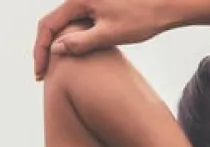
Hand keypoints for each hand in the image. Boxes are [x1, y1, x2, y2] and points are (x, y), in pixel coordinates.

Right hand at [33, 0, 177, 80]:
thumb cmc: (144, 17)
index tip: (40, 74)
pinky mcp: (98, 6)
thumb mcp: (111, 34)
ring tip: (54, 71)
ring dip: (56, 45)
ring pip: (64, 24)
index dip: (40, 52)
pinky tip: (73, 58)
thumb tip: (55, 50)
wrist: (169, 3)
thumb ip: (81, 42)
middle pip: (52, 23)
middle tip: (42, 76)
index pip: (47, 25)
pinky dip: (70, 39)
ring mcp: (89, 0)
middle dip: (45, 50)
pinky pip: (76, 23)